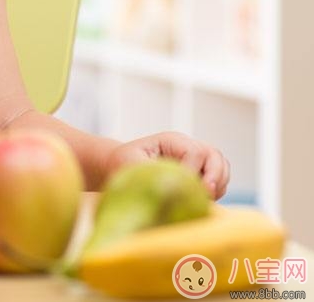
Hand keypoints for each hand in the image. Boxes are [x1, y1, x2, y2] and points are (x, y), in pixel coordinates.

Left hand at [104, 131, 229, 199]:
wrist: (120, 167)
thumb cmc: (123, 163)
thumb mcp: (129, 163)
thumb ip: (149, 170)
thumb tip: (171, 185)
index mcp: (172, 141)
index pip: (195, 152)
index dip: (194, 170)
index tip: (185, 187)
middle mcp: (187, 148)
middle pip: (215, 156)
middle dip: (215, 176)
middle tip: (206, 194)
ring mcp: (196, 160)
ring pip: (222, 168)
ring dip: (219, 185)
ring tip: (205, 199)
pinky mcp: (199, 173)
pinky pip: (219, 181)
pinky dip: (217, 192)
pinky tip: (202, 201)